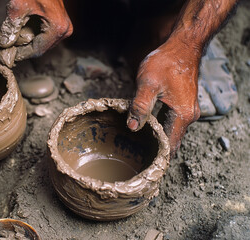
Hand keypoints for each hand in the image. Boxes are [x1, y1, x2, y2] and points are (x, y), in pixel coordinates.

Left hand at [0, 0, 72, 62]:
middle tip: (3, 48)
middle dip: (21, 48)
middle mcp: (64, 31)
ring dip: (25, 42)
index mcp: (58, 28)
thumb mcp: (18, 6)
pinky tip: (18, 33)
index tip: (5, 54)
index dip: (20, 54)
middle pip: (39, 48)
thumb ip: (10, 27)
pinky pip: (44, 35)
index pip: (37, 50)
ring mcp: (64, 28)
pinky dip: (30, 35)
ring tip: (8, 39)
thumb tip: (4, 44)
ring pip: (41, 42)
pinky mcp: (60, 24)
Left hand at [127, 39, 200, 155]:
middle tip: (135, 157)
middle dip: (155, 150)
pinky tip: (145, 128)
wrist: (183, 46)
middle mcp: (188, 116)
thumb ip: (140, 106)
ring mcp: (187, 110)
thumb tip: (133, 127)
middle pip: (172, 141)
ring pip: (171, 132)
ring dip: (157, 139)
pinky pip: (171, 123)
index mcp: (182, 115)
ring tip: (137, 146)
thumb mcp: (148, 84)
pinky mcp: (183, 104)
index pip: (170, 145)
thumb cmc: (167, 62)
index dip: (156, 156)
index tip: (142, 163)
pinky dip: (160, 128)